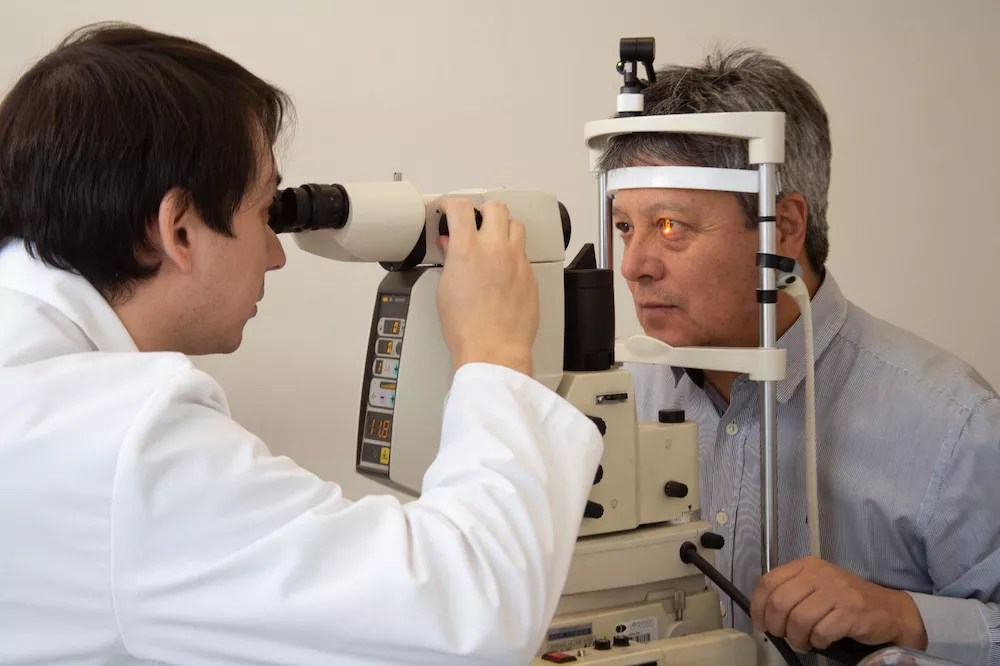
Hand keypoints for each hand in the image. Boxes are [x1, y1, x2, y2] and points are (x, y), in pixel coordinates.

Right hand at [436, 198, 537, 375]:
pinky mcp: (531, 276)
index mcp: (468, 249)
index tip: (448, 209)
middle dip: (483, 211)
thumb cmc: (467, 328)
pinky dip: (513, 255)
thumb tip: (450, 246)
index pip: (460, 207)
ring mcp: (517, 261)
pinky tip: (504, 268)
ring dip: (504, 228)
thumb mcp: (445, 289)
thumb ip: (449, 259)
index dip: (451, 204)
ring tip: (494, 241)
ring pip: (516, 226)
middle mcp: (496, 249)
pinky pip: (524, 254)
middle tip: (475, 221)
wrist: (493, 349)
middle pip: (496, 207)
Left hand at [750, 556, 927, 651]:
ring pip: (798, 620)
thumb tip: (763, 613)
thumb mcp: (816, 585)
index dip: (759, 606)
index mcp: (806, 566)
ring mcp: (836, 592)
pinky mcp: (850, 612)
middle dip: (777, 626)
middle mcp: (819, 575)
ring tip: (804, 642)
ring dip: (797, 638)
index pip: (768, 582)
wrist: (890, 610)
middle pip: (780, 603)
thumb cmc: (846, 600)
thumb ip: (791, 591)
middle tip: (784, 636)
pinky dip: (817, 642)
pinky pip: (820, 632)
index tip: (761, 623)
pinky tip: (822, 641)